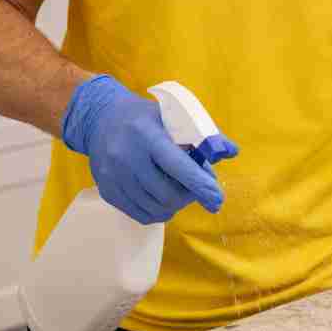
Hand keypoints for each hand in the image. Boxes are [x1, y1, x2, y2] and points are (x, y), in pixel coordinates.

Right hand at [61, 75, 237, 223]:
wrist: (100, 118)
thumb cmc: (145, 117)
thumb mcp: (173, 115)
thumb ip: (203, 133)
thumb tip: (231, 151)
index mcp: (147, 135)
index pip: (176, 166)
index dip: (198, 184)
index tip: (216, 199)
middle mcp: (127, 157)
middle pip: (166, 194)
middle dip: (188, 197)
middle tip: (196, 190)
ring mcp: (114, 176)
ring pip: (154, 208)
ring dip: (174, 206)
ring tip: (178, 192)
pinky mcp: (106, 190)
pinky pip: (139, 215)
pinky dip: (156, 212)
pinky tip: (161, 200)